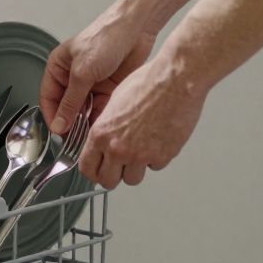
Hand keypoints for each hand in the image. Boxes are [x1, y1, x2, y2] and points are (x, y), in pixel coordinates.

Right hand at [40, 22, 155, 135]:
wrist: (137, 28)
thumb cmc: (106, 36)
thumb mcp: (83, 71)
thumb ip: (71, 101)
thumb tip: (59, 123)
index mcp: (59, 67)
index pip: (49, 98)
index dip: (52, 116)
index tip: (57, 133)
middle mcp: (73, 76)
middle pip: (67, 107)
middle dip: (70, 123)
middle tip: (73, 140)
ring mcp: (92, 84)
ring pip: (84, 111)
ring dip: (85, 123)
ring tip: (88, 137)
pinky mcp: (109, 89)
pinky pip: (101, 109)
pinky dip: (100, 119)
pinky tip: (101, 128)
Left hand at [78, 55, 206, 188]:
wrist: (175, 80)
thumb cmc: (147, 83)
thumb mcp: (113, 102)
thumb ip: (106, 126)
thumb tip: (104, 138)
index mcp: (101, 134)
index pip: (87, 168)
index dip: (93, 170)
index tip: (97, 169)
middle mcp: (118, 148)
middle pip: (108, 181)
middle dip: (112, 175)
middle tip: (118, 166)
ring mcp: (140, 155)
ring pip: (132, 179)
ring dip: (135, 169)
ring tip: (140, 150)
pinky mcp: (162, 156)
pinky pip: (154, 167)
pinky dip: (155, 159)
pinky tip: (157, 141)